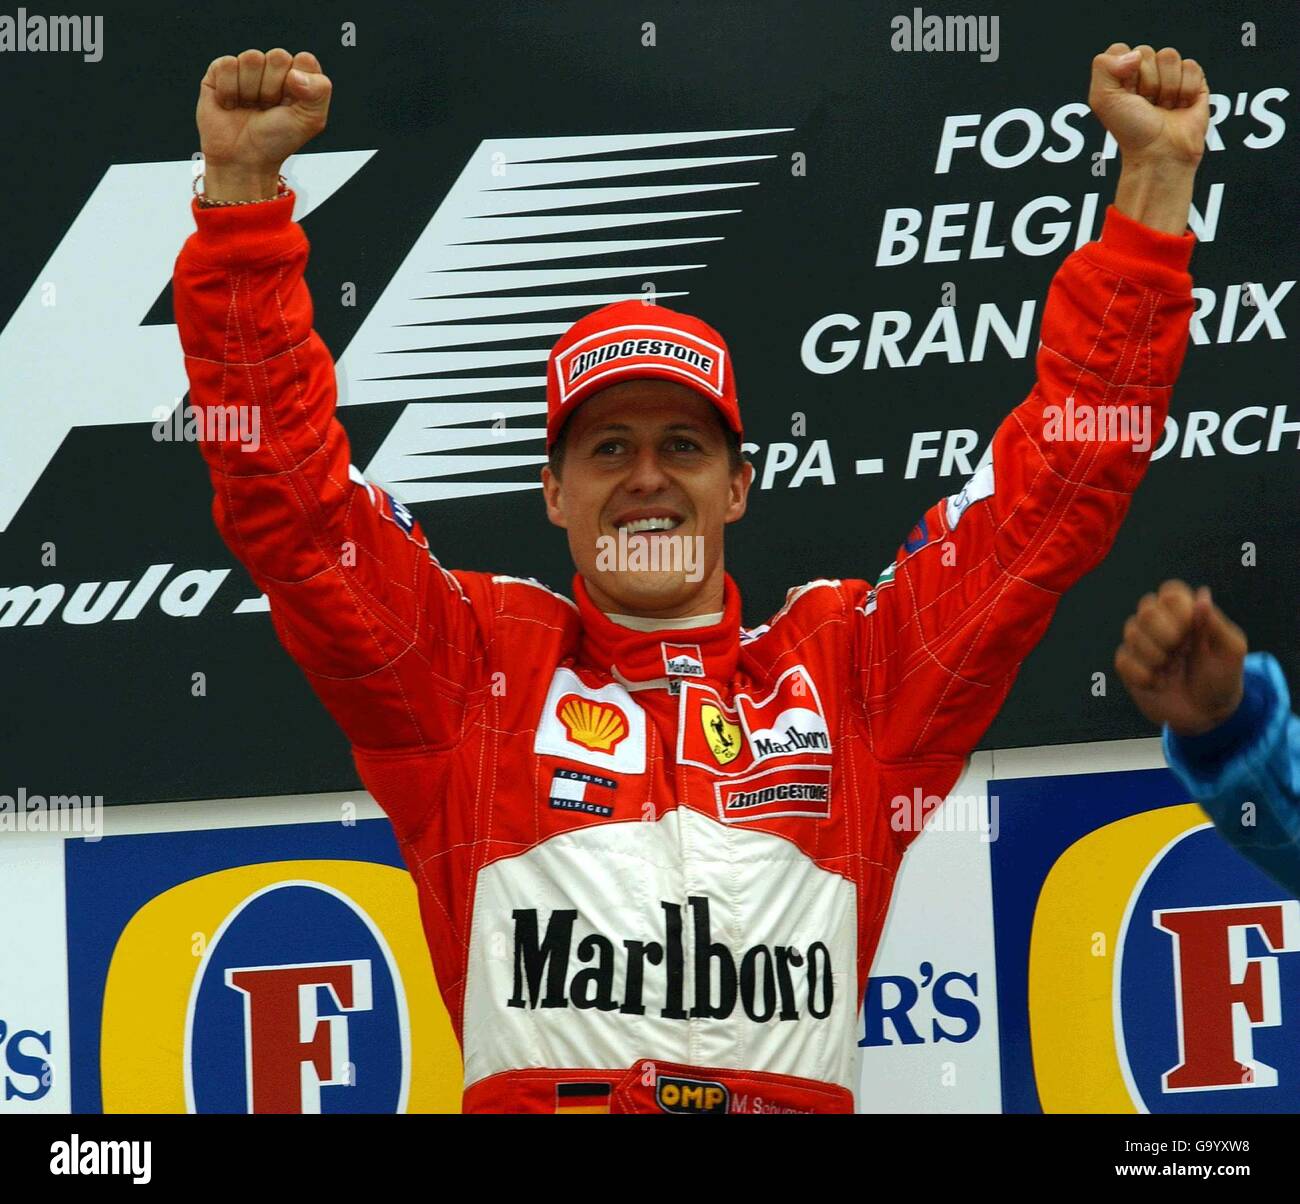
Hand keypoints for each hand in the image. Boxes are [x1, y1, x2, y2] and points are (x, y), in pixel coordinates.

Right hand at [196, 48, 331, 200]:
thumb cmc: (276, 141)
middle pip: (278, 56)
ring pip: (252, 58)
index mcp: (298, 78)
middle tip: (268, 109)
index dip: (299, 85)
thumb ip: (318, 91)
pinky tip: (231, 104)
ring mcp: (247, 68)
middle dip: (274, 88)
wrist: (243, 160)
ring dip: (251, 91)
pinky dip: (229, 90)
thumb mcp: (310, 121)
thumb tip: (295, 73)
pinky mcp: (221, 71)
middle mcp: (273, 69)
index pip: (305, 60)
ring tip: (250, 107)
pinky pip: (227, 64)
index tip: (291, 106)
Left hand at [1089, 43, 1208, 166]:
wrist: (1160, 151)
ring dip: (1165, 87)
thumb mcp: (1102, 99)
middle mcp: (1144, 74)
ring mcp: (1169, 76)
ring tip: (1162, 106)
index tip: (1125, 95)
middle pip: (1146, 50)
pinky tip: (1179, 106)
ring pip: (1169, 56)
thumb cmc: (1131, 130)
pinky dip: (1185, 89)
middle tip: (1145, 104)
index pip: (1121, 49)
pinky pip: (1191, 66)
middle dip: (1144, 80)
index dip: (1124, 71)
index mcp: (1120, 76)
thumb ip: (1104, 67)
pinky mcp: (1193, 81)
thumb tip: (1135, 54)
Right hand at [1114, 580, 1247, 736]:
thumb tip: (1201, 595)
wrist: (1206, 715)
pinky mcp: (1129, 666)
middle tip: (1179, 651)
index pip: (1170, 592)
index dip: (1177, 608)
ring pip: (1131, 632)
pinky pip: (1123, 659)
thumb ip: (1214, 623)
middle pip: (1146, 607)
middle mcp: (1161, 625)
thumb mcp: (1231, 650)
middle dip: (1164, 632)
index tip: (1190, 628)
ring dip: (1155, 656)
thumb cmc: (1222, 679)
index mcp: (1186, 615)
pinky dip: (1142, 675)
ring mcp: (1142, 645)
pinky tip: (1157, 683)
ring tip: (1170, 670)